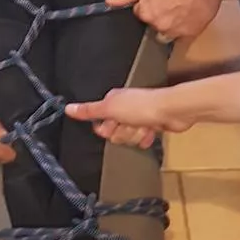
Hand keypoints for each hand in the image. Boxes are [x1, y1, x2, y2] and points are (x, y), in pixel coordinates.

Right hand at [66, 85, 196, 145]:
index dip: (107, 128)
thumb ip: (89, 111)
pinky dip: (146, 137)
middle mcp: (124, 108)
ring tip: (144, 127)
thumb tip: (67, 108)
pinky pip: (141, 138)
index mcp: (113, 101)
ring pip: (128, 137)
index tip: (115, 124)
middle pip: (114, 132)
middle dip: (123, 132)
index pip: (100, 122)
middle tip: (131, 125)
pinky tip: (151, 132)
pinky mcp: (151, 125)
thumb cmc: (141, 107)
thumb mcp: (110, 108)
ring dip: (136, 135)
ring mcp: (138, 117)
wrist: (171, 111)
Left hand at [105, 0, 223, 41]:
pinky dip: (185, 26)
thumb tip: (109, 1)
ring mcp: (177, 31)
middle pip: (154, 22)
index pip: (141, 13)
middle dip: (159, 12)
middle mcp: (159, 26)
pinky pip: (184, 35)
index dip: (148, 1)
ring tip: (180, 6)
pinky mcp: (192, 33)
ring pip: (168, 31)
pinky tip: (189, 13)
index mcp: (146, 13)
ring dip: (171, 22)